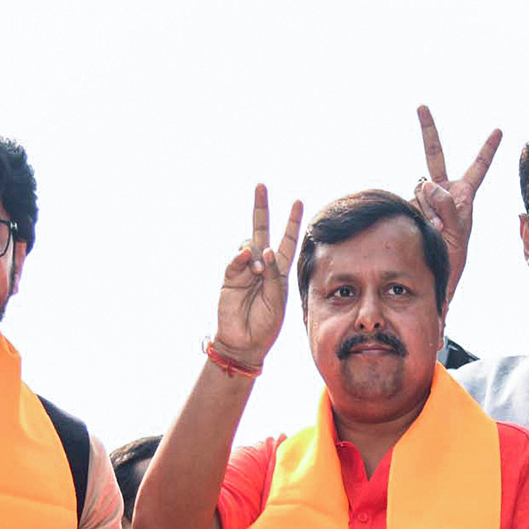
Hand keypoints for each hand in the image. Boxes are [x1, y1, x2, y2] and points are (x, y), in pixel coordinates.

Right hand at [212, 185, 302, 370]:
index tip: (298, 201)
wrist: (247, 343)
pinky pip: (235, 260)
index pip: (286, 241)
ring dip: (255, 252)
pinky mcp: (230, 278)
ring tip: (259, 272)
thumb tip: (265, 250)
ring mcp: (244, 270)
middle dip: (261, 208)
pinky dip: (241, 257)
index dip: (292, 222)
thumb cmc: (266, 325)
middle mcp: (261, 265)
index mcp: (278, 271)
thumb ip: (274, 275)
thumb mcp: (279, 300)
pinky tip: (248, 260)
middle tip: (261, 185)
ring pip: (248, 244)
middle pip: (261, 230)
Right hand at [412, 105, 501, 301]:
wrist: (432, 276)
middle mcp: (442, 192)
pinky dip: (421, 215)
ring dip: (430, 209)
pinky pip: (413, 202)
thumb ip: (445, 205)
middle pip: (434, 156)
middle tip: (421, 106)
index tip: (498, 130)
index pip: (478, 169)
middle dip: (428, 130)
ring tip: (437, 230)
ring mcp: (423, 198)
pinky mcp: (409, 205)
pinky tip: (425, 229)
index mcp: (463, 196)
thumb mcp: (458, 233)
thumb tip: (426, 182)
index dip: (487, 150)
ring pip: (423, 188)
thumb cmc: (451, 259)